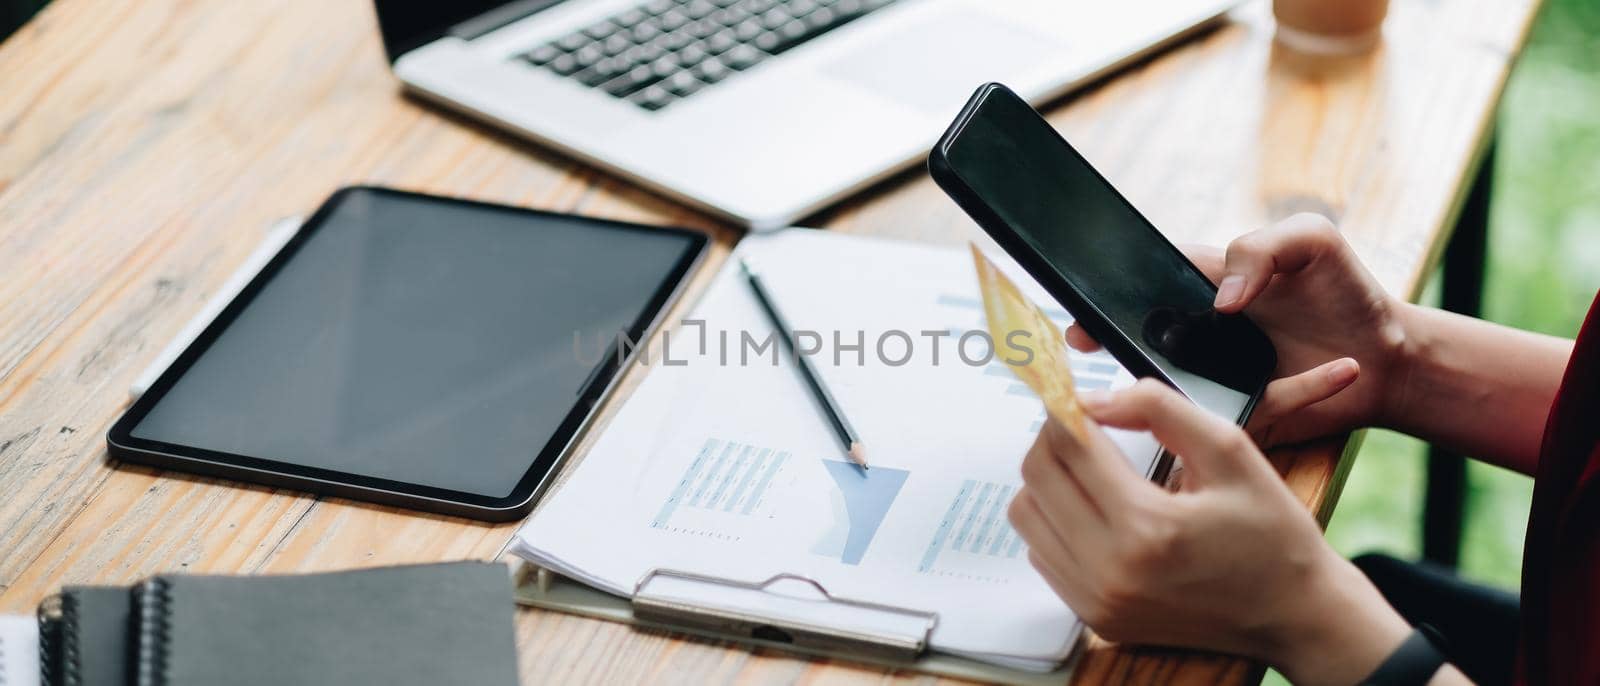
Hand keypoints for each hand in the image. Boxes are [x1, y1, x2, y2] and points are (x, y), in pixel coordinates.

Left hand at [1010, 380, 1413, 684]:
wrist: (1293, 613)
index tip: (1075, 394)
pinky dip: (1056, 521)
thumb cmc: (1271, 533)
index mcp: (1148, 527)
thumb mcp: (1230, 450)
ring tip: (1091, 467)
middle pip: (1037, 477)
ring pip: (1028, 515)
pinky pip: (1043, 553)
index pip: (1069, 447)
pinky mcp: (1094, 617)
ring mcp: (1097, 600)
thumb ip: (1159, 408)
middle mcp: (1111, 571)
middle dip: (1054, 438)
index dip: (1065, 408)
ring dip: (1049, 480)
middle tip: (1084, 426)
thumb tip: (1094, 397)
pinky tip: (1095, 510)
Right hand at [1066, 213, 1411, 445]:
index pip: (1141, 289)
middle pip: (1145, 346)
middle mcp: (1202, 334)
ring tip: (1232, 376)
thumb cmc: (1349, 292)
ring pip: (1180, 393)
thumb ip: (1261, 248)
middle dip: (1122, 355)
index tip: (1084, 323)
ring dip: (1188, 394)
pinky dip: (1299, 395)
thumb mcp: (1313, 241)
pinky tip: (1343, 370)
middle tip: (1119, 363)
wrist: (1396, 356)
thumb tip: (1222, 300)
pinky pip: (1253, 414)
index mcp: (1206, 285)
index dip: (1105, 305)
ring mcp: (1220, 378)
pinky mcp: (1249, 414)